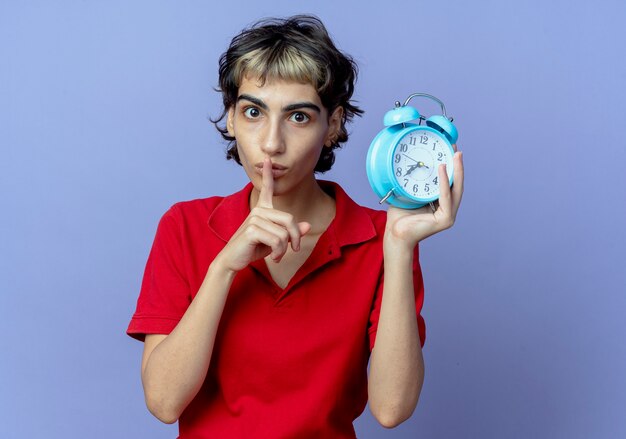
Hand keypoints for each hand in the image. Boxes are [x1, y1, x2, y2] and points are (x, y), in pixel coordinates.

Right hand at [214, 158, 310, 272]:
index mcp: (262, 209)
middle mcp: (258, 210)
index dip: (268, 174)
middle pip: (290, 219)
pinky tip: (273, 257)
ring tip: (277, 256)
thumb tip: (307, 226)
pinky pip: (278, 241)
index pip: (267, 188)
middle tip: (292, 250)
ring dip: (284, 249)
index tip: (268, 159)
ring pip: (284, 233)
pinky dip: (279, 252)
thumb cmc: (253, 249)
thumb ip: (291, 232)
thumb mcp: (276, 241)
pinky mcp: (252, 229)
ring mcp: (255, 218)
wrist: (232, 261)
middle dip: (295, 238)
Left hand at [386, 146, 463, 249]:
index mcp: (441, 204)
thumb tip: (413, 162)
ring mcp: (448, 216)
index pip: (449, 183)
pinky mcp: (445, 220)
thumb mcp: (408, 193)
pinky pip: (445, 197)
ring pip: (455, 189)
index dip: (451, 166)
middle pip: (456, 184)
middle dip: (458, 165)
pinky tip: (442, 168)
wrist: (395, 234)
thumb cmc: (400, 216)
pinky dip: (444, 182)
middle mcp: (448, 209)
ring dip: (456, 171)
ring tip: (454, 154)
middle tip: (457, 148)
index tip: (450, 149)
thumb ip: (415, 182)